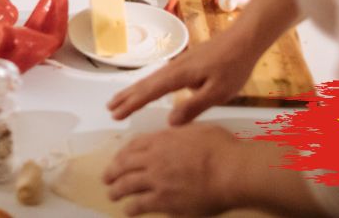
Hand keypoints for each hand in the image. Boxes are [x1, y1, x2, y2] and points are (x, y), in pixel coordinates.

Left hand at [103, 124, 246, 215]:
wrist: (231, 171)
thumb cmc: (222, 148)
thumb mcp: (199, 130)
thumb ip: (182, 131)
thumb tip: (176, 128)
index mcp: (162, 139)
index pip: (134, 145)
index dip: (123, 153)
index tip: (118, 158)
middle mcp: (154, 158)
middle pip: (124, 164)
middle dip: (113, 171)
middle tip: (106, 177)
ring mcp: (157, 180)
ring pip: (127, 185)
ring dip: (116, 190)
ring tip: (112, 194)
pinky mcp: (164, 201)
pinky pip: (140, 205)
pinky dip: (131, 208)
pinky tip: (128, 211)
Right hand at [108, 27, 265, 125]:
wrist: (243, 40)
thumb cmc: (232, 67)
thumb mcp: (218, 93)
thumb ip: (193, 107)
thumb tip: (169, 121)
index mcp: (178, 76)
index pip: (149, 92)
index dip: (132, 104)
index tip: (115, 114)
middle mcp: (174, 68)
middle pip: (144, 84)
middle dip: (126, 96)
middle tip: (109, 108)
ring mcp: (179, 64)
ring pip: (151, 79)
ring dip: (134, 90)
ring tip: (121, 100)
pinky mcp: (186, 63)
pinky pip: (160, 77)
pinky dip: (148, 85)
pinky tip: (149, 89)